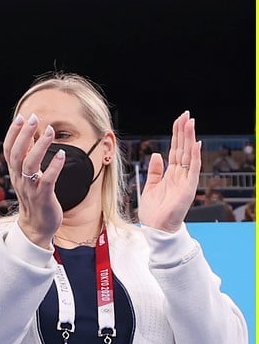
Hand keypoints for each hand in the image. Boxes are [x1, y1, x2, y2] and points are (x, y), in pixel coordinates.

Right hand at [4, 113, 63, 246]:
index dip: (13, 133)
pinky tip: (62, 155)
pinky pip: (47, 180)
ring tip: (49, 131)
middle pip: (17, 154)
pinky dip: (54, 167)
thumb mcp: (27, 176)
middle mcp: (20, 179)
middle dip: (24, 135)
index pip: (9, 150)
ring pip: (30, 165)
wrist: (37, 226)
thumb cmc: (35, 199)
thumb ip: (27, 157)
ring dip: (40, 147)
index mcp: (15, 173)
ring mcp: (30, 188)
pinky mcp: (43, 197)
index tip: (21, 117)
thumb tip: (29, 137)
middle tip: (34, 118)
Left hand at [139, 111, 200, 232]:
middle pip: (182, 148)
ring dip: (189, 139)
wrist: (156, 228)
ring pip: (189, 155)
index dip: (176, 135)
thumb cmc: (153, 212)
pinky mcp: (188, 188)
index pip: (175, 150)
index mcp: (170, 174)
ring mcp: (185, 180)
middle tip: (186, 115)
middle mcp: (179, 174)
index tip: (179, 120)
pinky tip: (195, 144)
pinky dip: (194, 157)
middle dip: (184, 131)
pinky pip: (193, 169)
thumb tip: (156, 154)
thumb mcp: (150, 187)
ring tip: (190, 123)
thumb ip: (154, 171)